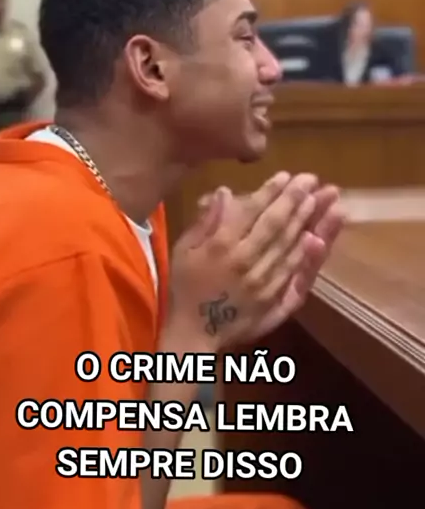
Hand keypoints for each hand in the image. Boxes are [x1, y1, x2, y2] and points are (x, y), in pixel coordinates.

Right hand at [169, 173, 338, 349]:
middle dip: (296, 200)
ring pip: (291, 248)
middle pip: (277, 227)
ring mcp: (265, 285)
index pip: (252, 213)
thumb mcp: (184, 249)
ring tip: (323, 200)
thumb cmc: (186, 286)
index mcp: (221, 248)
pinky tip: (318, 240)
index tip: (286, 176)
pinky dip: (308, 258)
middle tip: (312, 180)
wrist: (194, 333)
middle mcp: (246, 263)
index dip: (271, 193)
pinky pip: (296, 277)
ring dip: (309, 221)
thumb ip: (206, 221)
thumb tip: (223, 192)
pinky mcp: (276, 303)